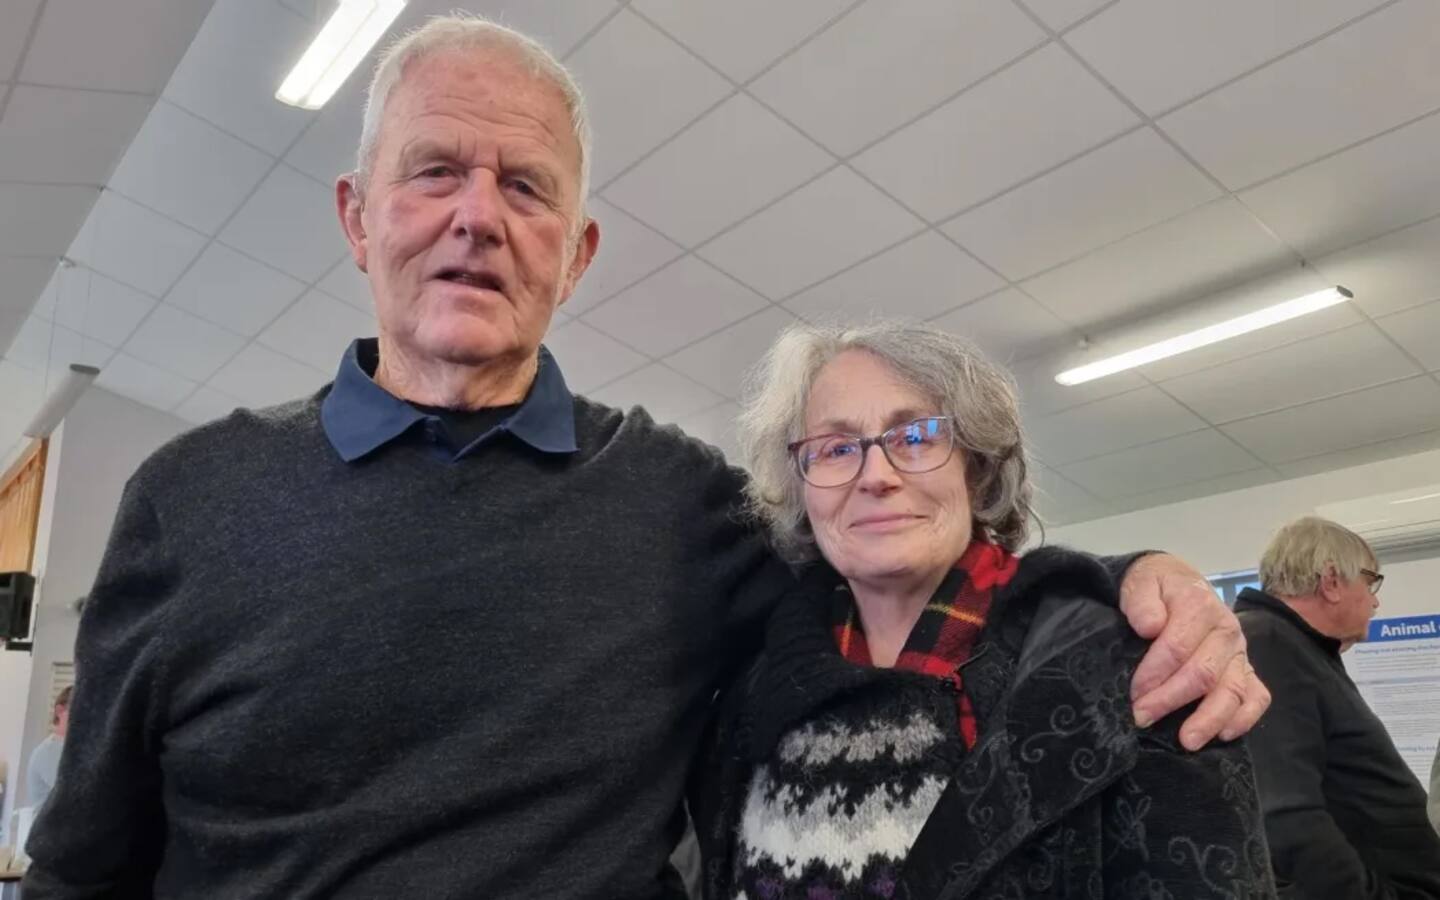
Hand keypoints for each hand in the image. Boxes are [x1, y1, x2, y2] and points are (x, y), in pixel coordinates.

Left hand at [1119, 553, 1271, 750]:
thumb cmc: (1154, 588)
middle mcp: (1226, 629)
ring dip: (1210, 719)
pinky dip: (1244, 718)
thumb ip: (1142, 601)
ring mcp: (1239, 652)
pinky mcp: (1246, 669)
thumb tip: (1150, 626)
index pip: (1178, 647)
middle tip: (1142, 717)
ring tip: (1187, 741)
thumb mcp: (1140, 583)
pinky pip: (1257, 697)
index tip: (1133, 693)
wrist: (1173, 582)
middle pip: (1203, 673)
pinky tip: (1223, 735)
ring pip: (1234, 690)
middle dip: (1170, 700)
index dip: (1154, 674)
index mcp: (1200, 605)